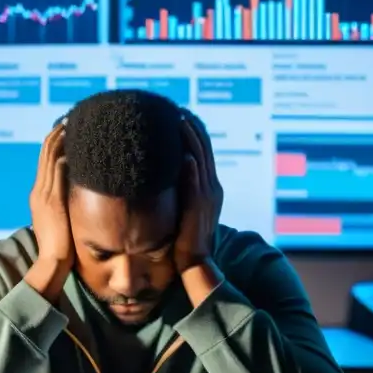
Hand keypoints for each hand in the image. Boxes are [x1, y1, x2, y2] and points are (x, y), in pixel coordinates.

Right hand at [29, 122, 72, 266]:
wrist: (52, 264)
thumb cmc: (62, 249)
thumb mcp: (62, 222)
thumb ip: (67, 207)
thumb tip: (80, 197)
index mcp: (39, 195)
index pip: (46, 161)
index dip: (55, 142)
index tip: (68, 128)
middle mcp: (39, 191)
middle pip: (46, 153)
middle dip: (58, 133)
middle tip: (72, 116)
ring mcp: (44, 195)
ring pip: (50, 156)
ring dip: (62, 137)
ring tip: (74, 122)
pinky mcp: (52, 201)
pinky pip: (57, 169)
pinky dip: (65, 153)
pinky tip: (76, 143)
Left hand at [173, 114, 223, 273]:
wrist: (194, 264)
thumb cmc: (184, 238)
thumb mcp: (183, 207)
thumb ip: (178, 189)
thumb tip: (160, 171)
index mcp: (210, 186)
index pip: (204, 150)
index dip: (194, 130)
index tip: (180, 112)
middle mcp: (212, 188)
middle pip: (204, 150)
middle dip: (192, 128)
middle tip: (178, 108)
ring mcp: (208, 198)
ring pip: (201, 162)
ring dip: (192, 142)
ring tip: (180, 122)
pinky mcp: (199, 211)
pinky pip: (197, 187)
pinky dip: (192, 171)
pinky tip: (185, 157)